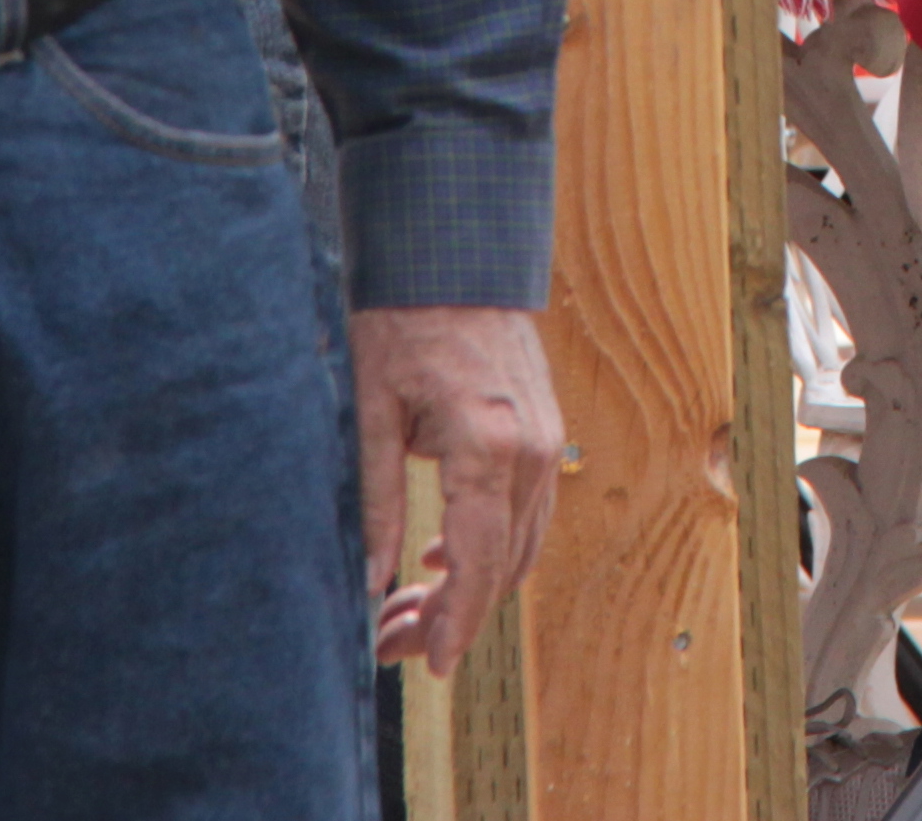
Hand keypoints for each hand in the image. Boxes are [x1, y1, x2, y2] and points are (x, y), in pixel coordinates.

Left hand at [353, 304, 563, 678]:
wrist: (454, 256)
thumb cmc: (402, 323)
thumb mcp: (371, 413)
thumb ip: (376, 501)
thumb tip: (371, 581)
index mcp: (487, 444)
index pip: (478, 562)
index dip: (456, 624)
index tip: (430, 667)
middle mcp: (534, 449)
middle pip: (503, 566)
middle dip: (453, 616)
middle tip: (394, 644)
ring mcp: (550, 439)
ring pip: (522, 546)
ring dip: (473, 587)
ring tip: (409, 608)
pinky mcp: (548, 431)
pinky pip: (530, 512)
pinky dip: (493, 547)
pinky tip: (442, 555)